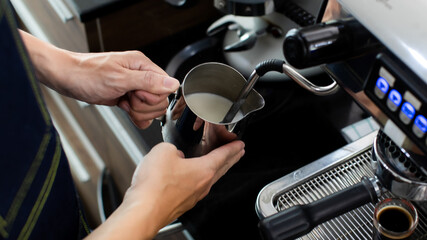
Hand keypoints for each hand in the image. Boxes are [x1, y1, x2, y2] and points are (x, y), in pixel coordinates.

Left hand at [20, 31, 178, 128]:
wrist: (66, 78)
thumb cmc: (86, 74)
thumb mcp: (118, 78)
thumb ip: (148, 81)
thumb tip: (172, 83)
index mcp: (142, 65)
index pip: (165, 87)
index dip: (151, 97)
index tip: (135, 95)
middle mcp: (140, 75)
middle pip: (159, 100)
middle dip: (144, 106)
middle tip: (127, 99)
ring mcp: (134, 87)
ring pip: (151, 108)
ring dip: (138, 111)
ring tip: (123, 103)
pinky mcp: (127, 97)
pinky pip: (142, 112)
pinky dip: (136, 116)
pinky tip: (125, 110)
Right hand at [86, 141, 244, 239]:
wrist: (144, 210)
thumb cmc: (155, 186)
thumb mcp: (163, 150)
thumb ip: (172, 148)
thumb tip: (174, 155)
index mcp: (203, 170)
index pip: (223, 156)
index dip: (232, 148)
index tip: (240, 145)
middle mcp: (202, 185)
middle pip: (221, 169)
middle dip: (231, 159)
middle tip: (237, 153)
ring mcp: (192, 197)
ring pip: (209, 179)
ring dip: (216, 169)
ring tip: (217, 163)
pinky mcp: (181, 204)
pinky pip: (194, 188)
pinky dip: (198, 179)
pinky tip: (190, 177)